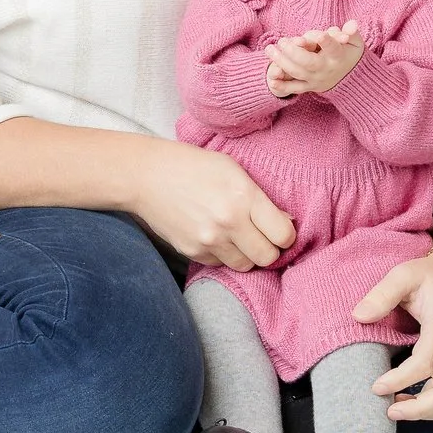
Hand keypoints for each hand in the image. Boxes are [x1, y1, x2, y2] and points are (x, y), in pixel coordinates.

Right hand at [128, 142, 296, 270]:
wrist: (147, 176)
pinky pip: (220, 264)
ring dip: (246, 254)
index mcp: (244, 196)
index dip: (286, 235)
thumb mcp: (234, 170)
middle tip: (261, 236)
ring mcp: (209, 240)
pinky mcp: (192, 252)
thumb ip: (262, 199)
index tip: (279, 229)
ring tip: (236, 235)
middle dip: (269, 249)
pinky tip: (213, 234)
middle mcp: (228, 222)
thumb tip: (286, 223)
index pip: (283, 235)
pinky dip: (222, 254)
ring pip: (244, 265)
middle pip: (267, 257)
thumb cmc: (194, 166)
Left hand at [267, 20, 362, 94]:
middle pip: (309, 62)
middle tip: (282, 41)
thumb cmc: (348, 52)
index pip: (333, 48)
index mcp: (338, 56)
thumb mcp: (354, 41)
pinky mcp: (309, 86)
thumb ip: (351, 32)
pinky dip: (283, 86)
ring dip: (282, 62)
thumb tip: (352, 24)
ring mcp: (316, 79)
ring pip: (298, 72)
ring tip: (270, 49)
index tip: (320, 35)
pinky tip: (271, 80)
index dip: (327, 42)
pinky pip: (295, 88)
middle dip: (294, 52)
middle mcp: (326, 69)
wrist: (350, 79)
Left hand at [353, 249, 432, 421]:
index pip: (425, 364)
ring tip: (398, 407)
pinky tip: (413, 399)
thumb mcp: (404, 275)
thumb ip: (381, 295)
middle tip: (388, 410)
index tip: (376, 386)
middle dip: (418, 410)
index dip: (399, 380)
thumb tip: (358, 316)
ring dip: (429, 412)